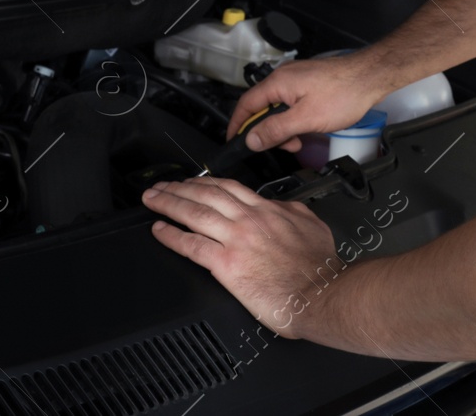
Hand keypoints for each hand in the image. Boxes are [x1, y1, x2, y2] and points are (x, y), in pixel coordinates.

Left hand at [143, 176, 339, 338]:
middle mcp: (249, 220)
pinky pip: (192, 246)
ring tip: (152, 200)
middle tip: (161, 186)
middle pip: (206, 195)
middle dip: (179, 187)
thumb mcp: (313, 225)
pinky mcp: (227, 265)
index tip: (192, 182)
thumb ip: (294, 212)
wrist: (322, 294)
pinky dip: (172, 236)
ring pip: (195, 213)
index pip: (229, 188)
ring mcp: (237, 240)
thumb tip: (284, 207)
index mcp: (268, 211)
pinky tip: (159, 231)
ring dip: (169, 203)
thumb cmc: (320, 269)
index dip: (205, 183)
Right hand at [227, 52, 389, 152]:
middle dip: (268, 131)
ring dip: (284, 127)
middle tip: (283, 146)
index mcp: (278, 83)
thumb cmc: (343, 94)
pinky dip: (294, 119)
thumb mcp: (305, 119)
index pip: (246, 105)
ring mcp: (297, 78)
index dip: (238, 125)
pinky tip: (306, 129)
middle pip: (262, 107)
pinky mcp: (308, 83)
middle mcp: (283, 77)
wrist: (370, 78)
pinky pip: (291, 103)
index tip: (234, 141)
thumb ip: (276, 130)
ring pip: (278, 107)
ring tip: (299, 140)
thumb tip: (251, 139)